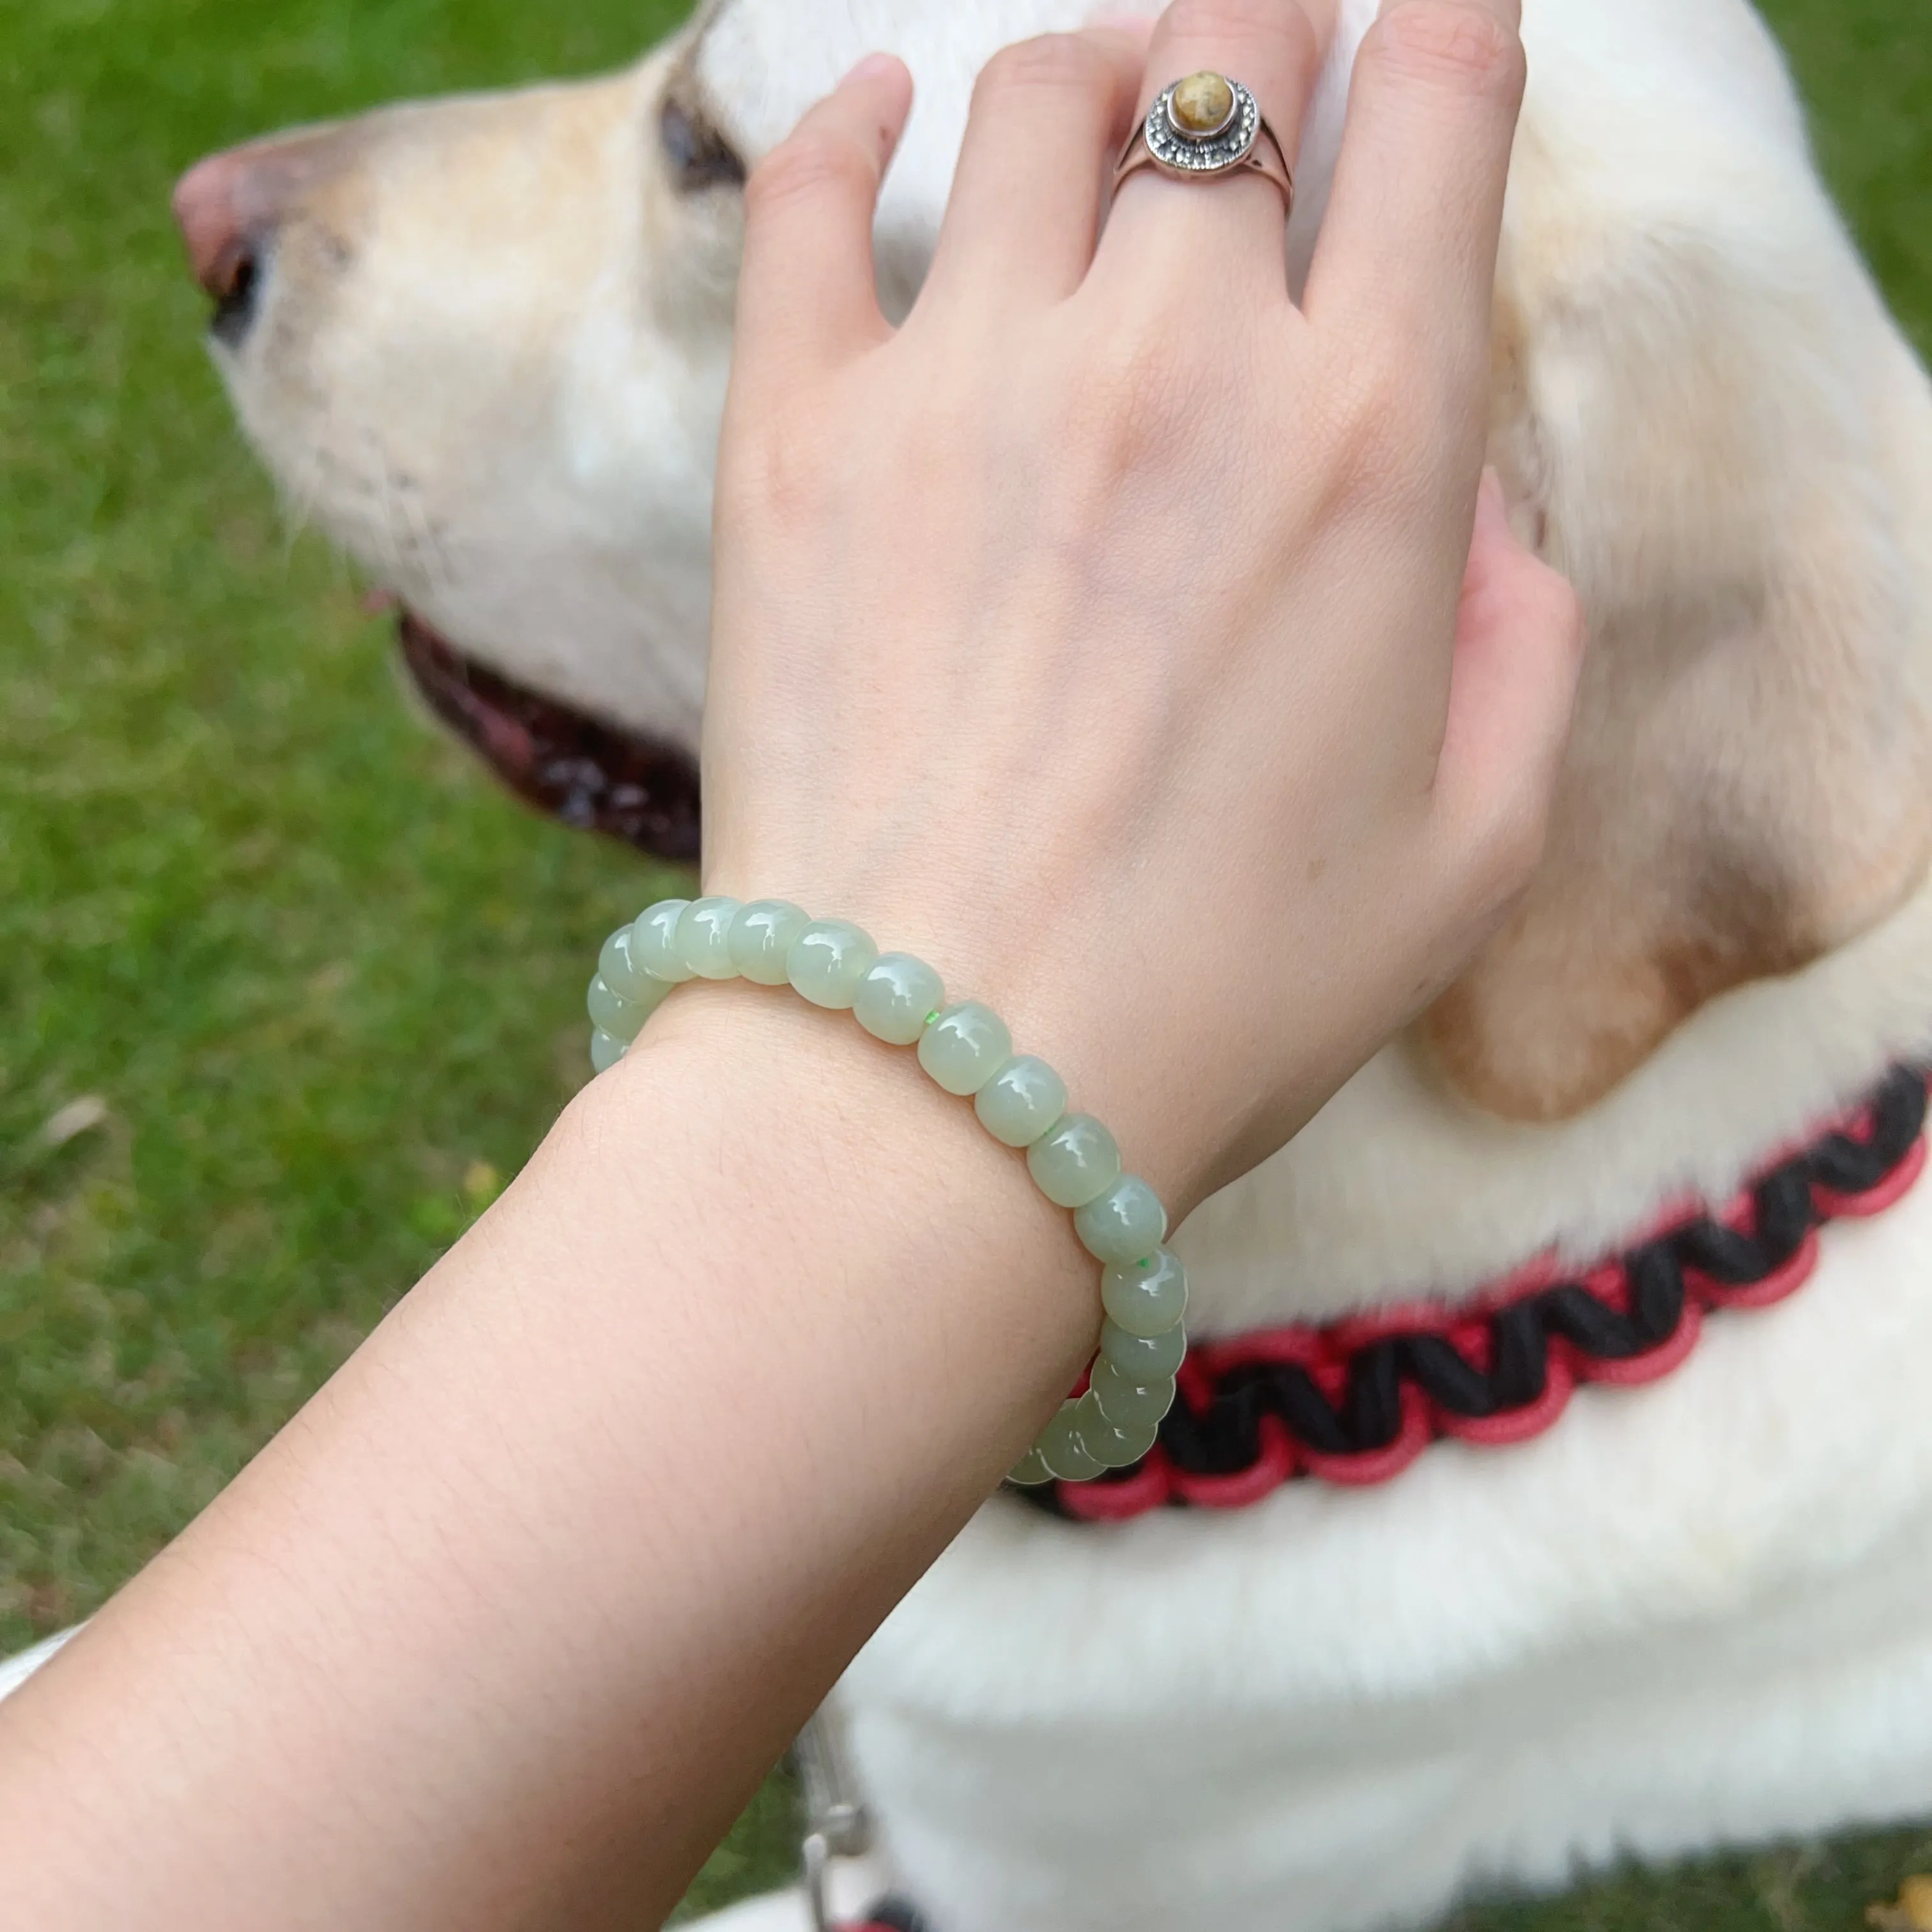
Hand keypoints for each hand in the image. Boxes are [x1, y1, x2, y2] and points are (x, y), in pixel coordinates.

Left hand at [697, 0, 1581, 1209]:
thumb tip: (1479, 505)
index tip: (1423, 70)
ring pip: (1042, 95)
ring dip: (1100, 73)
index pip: (1437, 104)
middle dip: (1268, 44)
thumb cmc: (1217, 995)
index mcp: (1367, 442)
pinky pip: (809, 197)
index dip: (1443, 48)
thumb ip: (1525, 642)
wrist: (944, 1084)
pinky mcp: (799, 441)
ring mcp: (966, 383)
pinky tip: (882, 102)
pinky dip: (848, 120)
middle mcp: (1172, 361)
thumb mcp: (1470, 850)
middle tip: (1261, 88)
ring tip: (1108, 113)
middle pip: (1234, 55)